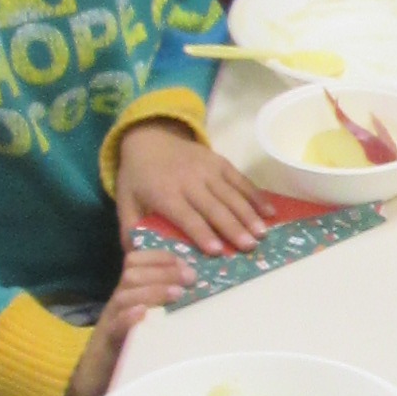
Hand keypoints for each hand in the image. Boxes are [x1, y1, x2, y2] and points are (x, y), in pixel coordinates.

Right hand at [62, 247, 194, 395]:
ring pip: (124, 296)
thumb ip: (165, 305)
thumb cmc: (131, 350)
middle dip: (163, 271)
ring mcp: (110, 322)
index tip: (187, 263)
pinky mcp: (107, 344)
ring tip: (178, 294)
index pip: (136, 261)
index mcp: (128, 293)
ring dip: (153, 291)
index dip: (160, 257)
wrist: (95, 381)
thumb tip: (195, 289)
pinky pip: (115, 327)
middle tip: (190, 278)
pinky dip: (129, 318)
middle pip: (132, 274)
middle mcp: (118, 303)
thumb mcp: (150, 321)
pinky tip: (143, 314)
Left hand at [115, 121, 272, 255]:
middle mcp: (189, 180)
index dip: (201, 233)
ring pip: (231, 194)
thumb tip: (135, 257)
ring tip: (262, 234)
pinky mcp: (220, 162)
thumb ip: (129, 229)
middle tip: (249, 247)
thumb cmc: (139, 177)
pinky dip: (256, 196)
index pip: (186, 216)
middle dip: (232, 228)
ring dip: (248, 215)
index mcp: (165, 193)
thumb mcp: (126, 200)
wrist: (149, 138)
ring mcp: (207, 169)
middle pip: (214, 207)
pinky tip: (270, 212)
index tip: (217, 251)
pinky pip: (241, 180)